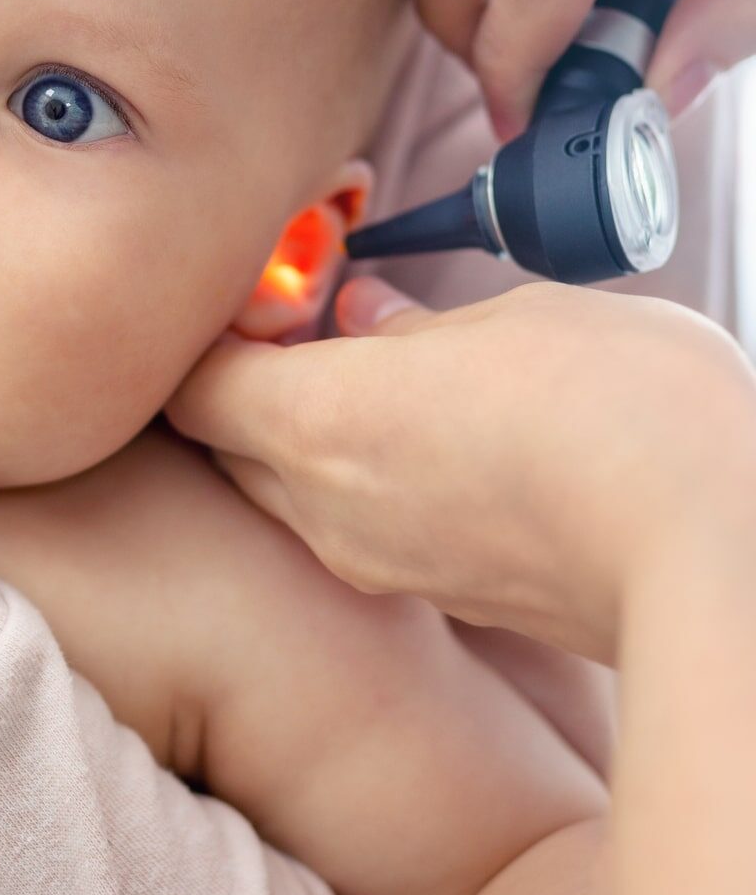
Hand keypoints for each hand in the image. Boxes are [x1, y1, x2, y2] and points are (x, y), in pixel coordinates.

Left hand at [165, 277, 755, 661]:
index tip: (263, 295)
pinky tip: (437, 439)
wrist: (722, 564)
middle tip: (315, 325)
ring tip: (385, 376)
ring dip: (310, 435)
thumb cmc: (621, 411)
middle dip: (251, 383)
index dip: (210, 335)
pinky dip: (368, 483)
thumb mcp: (514, 323)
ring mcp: (381, 565)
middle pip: (228, 443)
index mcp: (318, 422)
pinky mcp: (444, 600)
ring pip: (292, 491)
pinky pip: (361, 531)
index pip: (192, 388)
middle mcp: (325, 507)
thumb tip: (365, 315)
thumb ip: (414, 325)